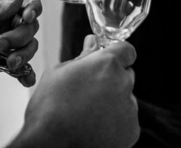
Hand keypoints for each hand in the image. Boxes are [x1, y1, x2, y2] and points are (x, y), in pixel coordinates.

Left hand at [0, 0, 40, 85]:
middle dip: (21, 35)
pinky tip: (25, 80)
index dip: (32, 8)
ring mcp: (2, 44)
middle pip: (30, 26)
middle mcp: (2, 23)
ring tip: (8, 63)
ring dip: (24, 54)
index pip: (24, 2)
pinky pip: (20, 67)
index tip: (26, 17)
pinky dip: (26, 73)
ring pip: (28, 45)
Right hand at [13, 35, 138, 147]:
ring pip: (125, 99)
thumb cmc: (48, 110)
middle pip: (125, 75)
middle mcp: (124, 84)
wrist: (50, 147)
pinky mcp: (131, 131)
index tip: (107, 62)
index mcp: (107, 65)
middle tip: (89, 91)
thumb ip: (82, 57)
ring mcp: (129, 109)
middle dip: (112, 79)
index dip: (117, 55)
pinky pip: (126, 120)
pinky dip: (115, 123)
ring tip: (87, 114)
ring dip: (113, 102)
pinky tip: (94, 128)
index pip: (127, 50)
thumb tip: (92, 43)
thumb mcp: (58, 74)